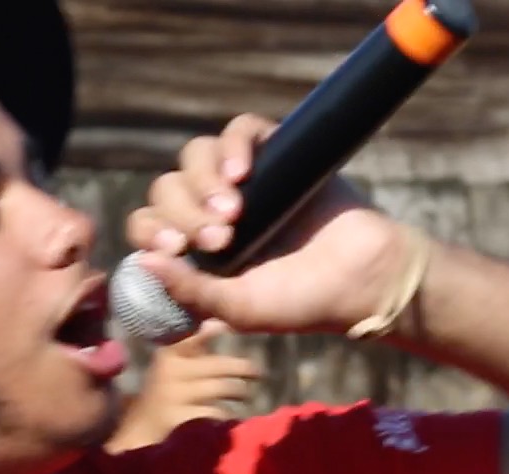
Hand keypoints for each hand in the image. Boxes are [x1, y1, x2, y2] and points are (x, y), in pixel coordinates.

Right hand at [107, 320, 263, 450]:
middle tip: (258, 372)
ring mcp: (175, 397)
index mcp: (168, 355)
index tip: (227, 327)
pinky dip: (226, 415)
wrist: (140, 430)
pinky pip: (215, 413)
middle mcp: (170, 372)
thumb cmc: (161, 392)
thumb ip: (194, 346)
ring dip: (238, 391)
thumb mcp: (171, 366)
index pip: (194, 338)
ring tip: (246, 393)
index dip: (211, 332)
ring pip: (220, 389)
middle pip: (216, 366)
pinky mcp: (182, 420)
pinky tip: (231, 417)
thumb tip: (218, 323)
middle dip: (241, 369)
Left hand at [125, 114, 412, 335]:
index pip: (148, 225)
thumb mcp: (239, 308)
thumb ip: (191, 291)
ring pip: (195, 155)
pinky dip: (233, 145)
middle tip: (222, 238)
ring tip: (235, 209)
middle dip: (184, 212)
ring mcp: (243, 180)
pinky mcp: (275, 154)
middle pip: (167, 188)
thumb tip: (143, 262)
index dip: (151, 229)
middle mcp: (212, 210)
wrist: (365, 278)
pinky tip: (243, 172)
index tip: (174, 245)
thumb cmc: (303, 302)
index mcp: (195, 249)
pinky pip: (239, 130)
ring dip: (203, 180)